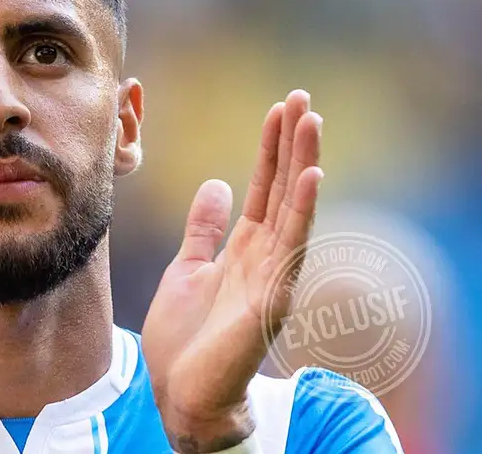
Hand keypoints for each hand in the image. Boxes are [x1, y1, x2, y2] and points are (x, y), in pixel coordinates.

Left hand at [142, 90, 322, 452]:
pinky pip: (290, 249)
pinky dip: (301, 212)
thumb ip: (204, 229)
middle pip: (283, 188)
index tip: (279, 109)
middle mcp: (265, 256)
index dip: (271, 148)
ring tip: (310, 121)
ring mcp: (271, 276)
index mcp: (245, 247)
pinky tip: (310, 178)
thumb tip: (217, 183)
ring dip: (303, 164)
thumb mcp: (189, 267)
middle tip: (301, 98)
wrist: (180, 392)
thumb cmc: (186, 336)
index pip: (264, 186)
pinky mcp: (270, 300)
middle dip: (291, 144)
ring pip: (293, 209)